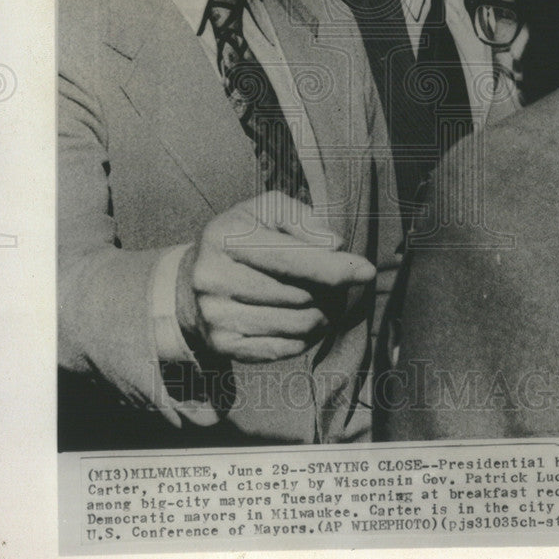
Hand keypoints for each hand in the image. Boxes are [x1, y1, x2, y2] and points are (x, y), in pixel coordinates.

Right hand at [176, 191, 374, 361]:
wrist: (193, 280)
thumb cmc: (244, 237)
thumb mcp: (268, 211)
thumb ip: (303, 219)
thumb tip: (335, 245)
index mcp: (226, 236)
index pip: (291, 258)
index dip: (334, 267)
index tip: (366, 271)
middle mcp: (214, 277)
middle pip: (300, 294)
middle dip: (330, 291)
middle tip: (336, 286)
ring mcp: (215, 315)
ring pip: (297, 324)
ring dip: (323, 315)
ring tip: (323, 302)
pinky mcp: (222, 345)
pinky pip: (284, 348)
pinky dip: (307, 336)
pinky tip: (306, 321)